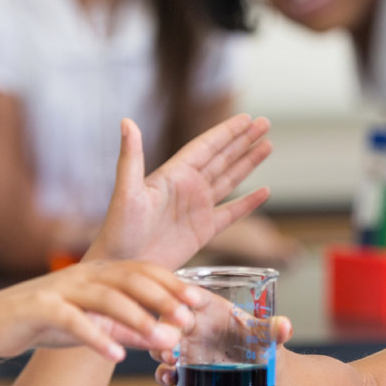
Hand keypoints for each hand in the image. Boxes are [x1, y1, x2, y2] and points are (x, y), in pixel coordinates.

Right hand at [0, 261, 209, 361]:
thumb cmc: (48, 320)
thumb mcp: (94, 324)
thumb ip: (129, 330)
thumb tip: (168, 340)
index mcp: (100, 272)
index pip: (144, 271)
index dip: (174, 284)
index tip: (201, 301)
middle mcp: (85, 274)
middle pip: (131, 279)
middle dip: (164, 297)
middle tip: (189, 317)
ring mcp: (62, 288)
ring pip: (107, 298)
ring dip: (137, 318)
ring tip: (161, 339)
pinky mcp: (40, 308)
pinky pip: (73, 321)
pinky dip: (96, 337)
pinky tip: (115, 356)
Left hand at [86, 115, 273, 269]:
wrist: (121, 267)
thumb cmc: (117, 231)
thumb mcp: (126, 192)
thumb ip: (130, 156)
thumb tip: (126, 121)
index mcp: (173, 175)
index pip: (206, 147)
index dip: (227, 132)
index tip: (246, 118)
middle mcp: (188, 188)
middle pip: (222, 158)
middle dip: (244, 141)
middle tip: (265, 123)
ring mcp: (197, 209)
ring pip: (230, 180)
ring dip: (248, 163)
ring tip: (267, 146)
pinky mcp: (203, 232)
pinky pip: (231, 213)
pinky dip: (248, 203)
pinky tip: (264, 192)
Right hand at [148, 294, 293, 385]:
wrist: (261, 375)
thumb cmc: (261, 346)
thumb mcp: (266, 337)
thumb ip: (274, 330)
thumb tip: (286, 326)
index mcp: (209, 307)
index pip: (193, 295)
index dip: (188, 294)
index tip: (189, 299)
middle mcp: (193, 323)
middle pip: (170, 317)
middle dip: (167, 324)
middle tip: (172, 335)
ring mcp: (184, 346)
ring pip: (162, 341)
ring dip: (160, 347)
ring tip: (170, 357)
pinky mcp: (182, 367)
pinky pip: (166, 368)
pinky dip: (164, 373)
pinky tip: (170, 378)